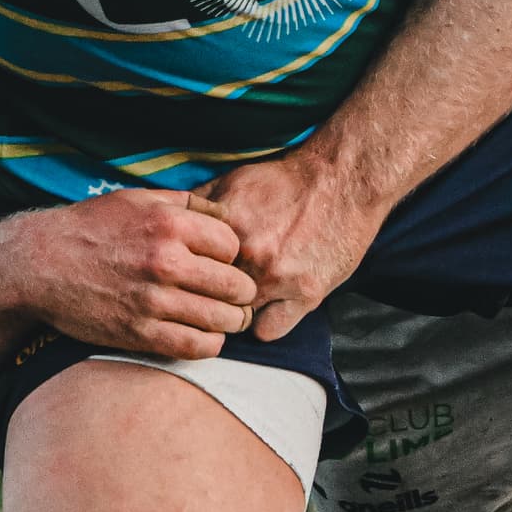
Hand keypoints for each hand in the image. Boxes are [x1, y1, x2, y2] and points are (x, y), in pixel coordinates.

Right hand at [0, 191, 257, 360]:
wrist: (40, 264)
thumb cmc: (92, 227)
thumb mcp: (138, 198)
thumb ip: (186, 203)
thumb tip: (228, 214)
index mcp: (169, 224)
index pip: (233, 246)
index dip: (233, 256)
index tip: (223, 263)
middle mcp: (165, 261)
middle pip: (236, 286)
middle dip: (242, 292)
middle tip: (237, 296)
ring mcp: (153, 301)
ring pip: (223, 320)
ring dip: (231, 321)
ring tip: (226, 317)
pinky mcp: (140, 333)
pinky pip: (197, 346)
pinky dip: (209, 344)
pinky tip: (204, 335)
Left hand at [190, 147, 387, 343]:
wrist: (342, 179)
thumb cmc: (287, 180)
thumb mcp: (234, 181)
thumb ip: (199, 206)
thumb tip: (169, 223)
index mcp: (226, 229)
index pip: (188, 272)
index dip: (188, 278)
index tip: (191, 281)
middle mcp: (249, 256)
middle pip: (209, 298)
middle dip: (209, 298)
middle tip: (214, 296)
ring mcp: (278, 279)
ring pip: (236, 319)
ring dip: (236, 314)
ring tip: (242, 302)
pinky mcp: (306, 294)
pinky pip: (268, 331)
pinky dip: (265, 324)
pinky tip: (269, 310)